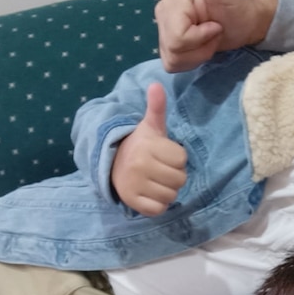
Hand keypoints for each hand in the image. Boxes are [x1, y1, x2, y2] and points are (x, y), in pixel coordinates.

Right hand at [111, 83, 186, 215]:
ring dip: (167, 191)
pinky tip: (151, 193)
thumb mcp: (150, 126)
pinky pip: (159, 209)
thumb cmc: (140, 146)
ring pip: (171, 195)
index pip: (181, 159)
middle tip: (160, 169)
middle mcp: (139, 165)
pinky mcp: (132, 202)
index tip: (163, 155)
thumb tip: (157, 85)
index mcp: (147, 146)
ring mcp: (134, 185)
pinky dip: (159, 205)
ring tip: (155, 181)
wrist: (112, 165)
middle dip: (174, 176)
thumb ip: (156, 108)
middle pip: (180, 179)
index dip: (176, 158)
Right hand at [155, 0, 277, 71]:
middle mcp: (163, 16)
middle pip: (174, 49)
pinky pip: (173, 65)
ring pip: (174, 59)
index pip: (178, 36)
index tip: (216, 26)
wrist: (245, 23)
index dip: (201, 37)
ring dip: (198, 55)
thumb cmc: (237, 5)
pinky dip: (192, 61)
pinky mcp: (170, 48)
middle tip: (215, 33)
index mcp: (172, 2)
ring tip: (210, 40)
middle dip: (200, 47)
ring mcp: (164, 32)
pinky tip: (203, 49)